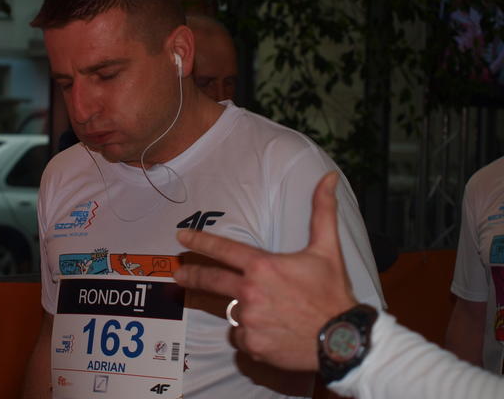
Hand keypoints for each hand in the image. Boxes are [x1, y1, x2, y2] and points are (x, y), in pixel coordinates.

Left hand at [173, 171, 356, 370]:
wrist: (342, 341)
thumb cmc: (332, 292)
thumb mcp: (328, 249)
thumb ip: (323, 211)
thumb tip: (329, 177)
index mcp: (262, 266)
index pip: (222, 249)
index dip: (199, 242)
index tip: (181, 237)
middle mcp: (249, 292)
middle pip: (211, 281)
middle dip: (191, 275)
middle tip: (179, 274)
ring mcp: (248, 320)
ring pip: (232, 312)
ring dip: (242, 310)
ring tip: (269, 313)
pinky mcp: (252, 344)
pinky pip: (242, 336)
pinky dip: (252, 333)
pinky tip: (272, 332)